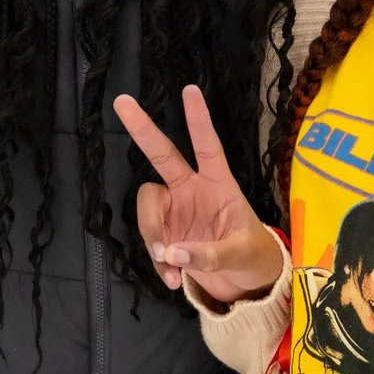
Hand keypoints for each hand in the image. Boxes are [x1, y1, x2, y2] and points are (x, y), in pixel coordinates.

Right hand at [112, 85, 281, 305]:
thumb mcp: (240, 254)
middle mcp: (192, 189)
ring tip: (169, 265)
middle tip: (121, 102)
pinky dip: (158, 262)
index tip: (190, 90)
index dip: (198, 120)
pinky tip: (172, 279)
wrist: (243, 283)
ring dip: (152, 234)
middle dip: (142, 129)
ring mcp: (175, 210)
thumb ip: (209, 254)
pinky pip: (150, 241)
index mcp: (219, 184)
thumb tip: (172, 253)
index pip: (207, 146)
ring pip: (148, 206)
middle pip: (162, 155)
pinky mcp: (165, 233)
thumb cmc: (252, 256)